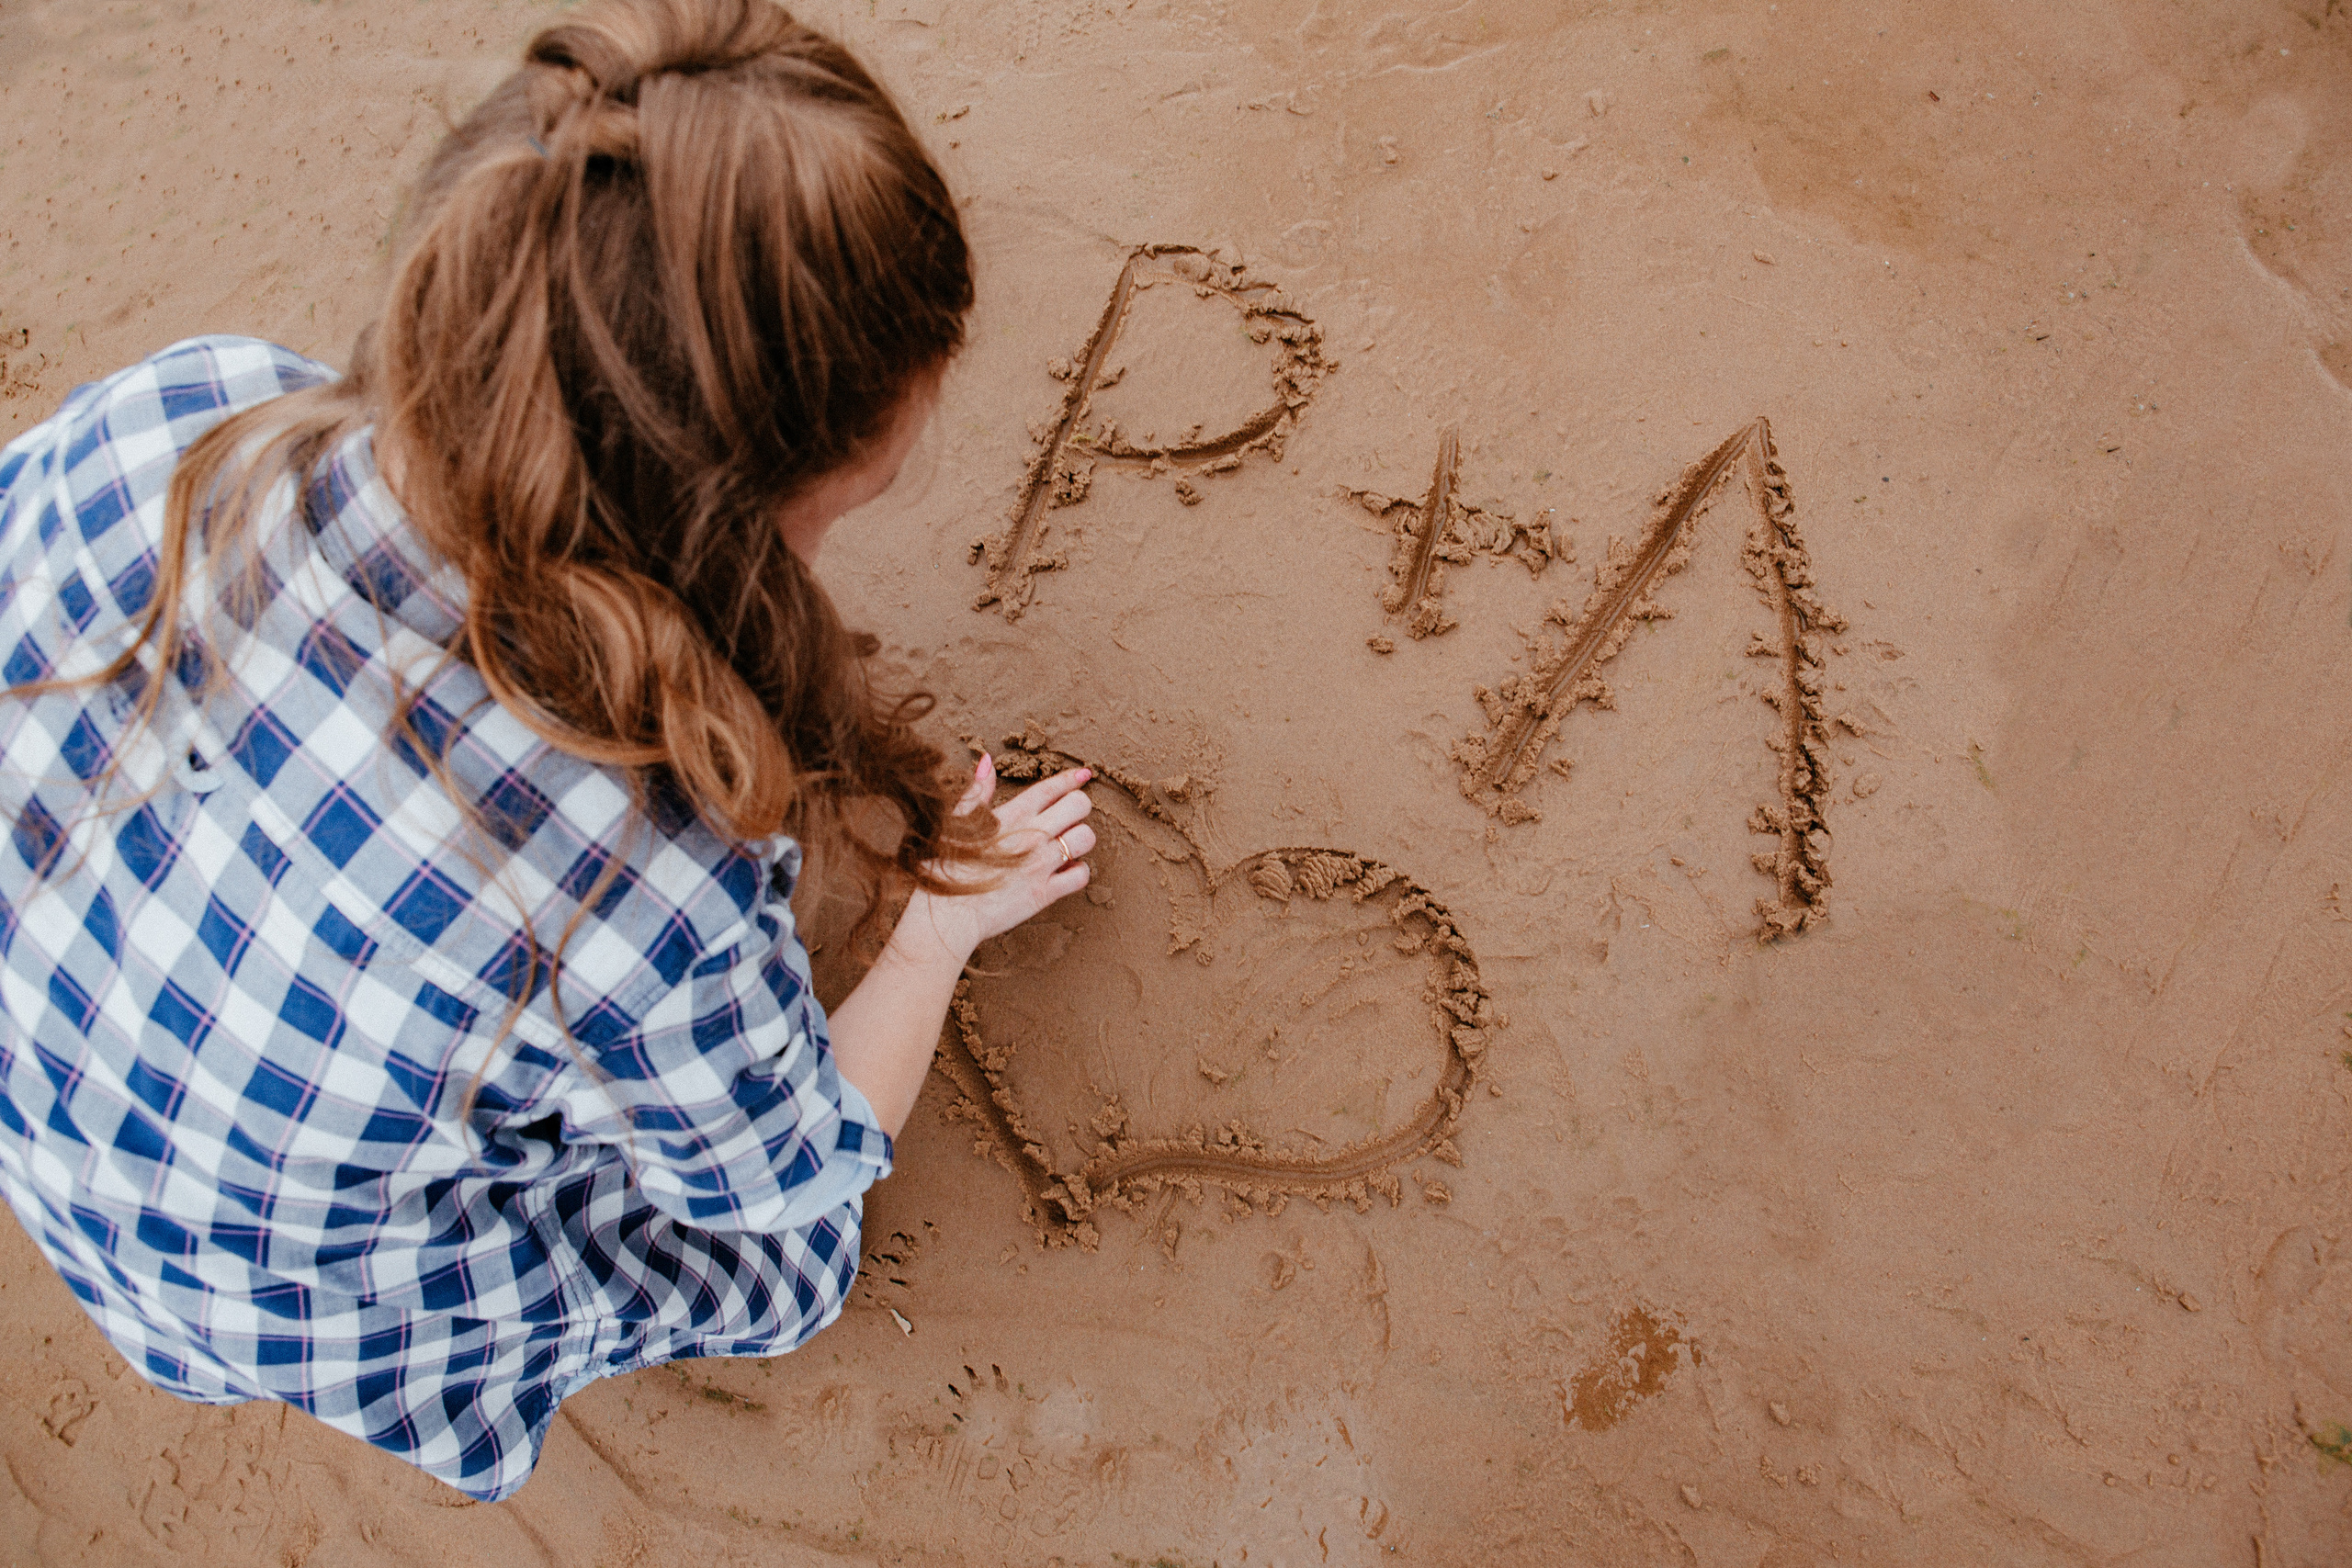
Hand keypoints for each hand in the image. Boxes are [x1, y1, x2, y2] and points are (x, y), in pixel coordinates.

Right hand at [899, 754, 1094, 963]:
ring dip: (1080, 838)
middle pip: (1079, 806)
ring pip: (1086, 838)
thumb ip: (976, 792)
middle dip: (1078, 806)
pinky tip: (1062, 871)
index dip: (1070, 778)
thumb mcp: (954, 822)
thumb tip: (986, 761)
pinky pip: (1081, 875)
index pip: (1050, 789)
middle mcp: (1031, 836)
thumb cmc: (943, 868)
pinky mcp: (1045, 894)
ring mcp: (1041, 866)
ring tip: (1064, 844)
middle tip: (1067, 816)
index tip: (1082, 774)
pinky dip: (1077, 871)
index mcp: (1010, 816)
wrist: (946, 916)